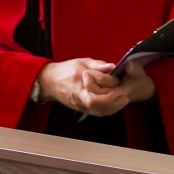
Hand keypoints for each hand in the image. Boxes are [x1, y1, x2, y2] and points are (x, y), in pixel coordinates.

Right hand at [36, 57, 156, 115]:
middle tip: (124, 94)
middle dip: (111, 98)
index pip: (97, 80)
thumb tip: (113, 66)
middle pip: (95, 99)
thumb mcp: (82, 61)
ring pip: (96, 109)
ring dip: (112, 107)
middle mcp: (78, 91)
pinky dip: (108, 110)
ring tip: (123, 101)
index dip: (109, 79)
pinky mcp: (81, 108)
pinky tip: (116, 105)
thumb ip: (98, 65)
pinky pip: (96, 112)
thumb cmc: (67, 69)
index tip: (117, 77)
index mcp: (78, 77)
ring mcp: (79, 102)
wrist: (50, 82)